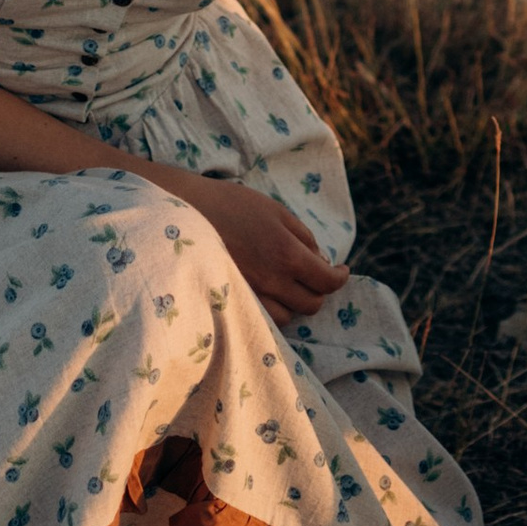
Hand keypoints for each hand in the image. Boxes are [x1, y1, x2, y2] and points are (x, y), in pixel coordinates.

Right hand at [177, 173, 350, 322]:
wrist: (185, 213)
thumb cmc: (231, 205)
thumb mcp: (275, 210)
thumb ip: (304, 236)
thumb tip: (321, 260)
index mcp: (287, 254)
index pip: (327, 281)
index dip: (340, 277)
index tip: (342, 270)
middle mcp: (272, 281)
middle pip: (311, 304)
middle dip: (318, 290)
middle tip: (313, 275)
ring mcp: (251, 296)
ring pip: (288, 317)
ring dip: (295, 303)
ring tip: (288, 285)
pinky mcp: (231, 303)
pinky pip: (262, 320)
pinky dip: (272, 311)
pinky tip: (268, 294)